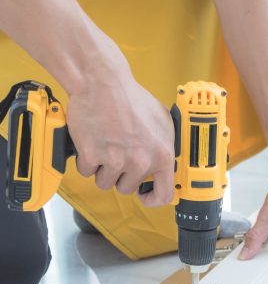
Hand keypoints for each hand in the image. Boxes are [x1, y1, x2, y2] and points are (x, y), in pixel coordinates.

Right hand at [67, 74, 174, 206]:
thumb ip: (165, 146)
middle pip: (127, 188)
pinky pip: (86, 172)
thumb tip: (166, 164)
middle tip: (118, 154)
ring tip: (106, 146)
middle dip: (121, 175)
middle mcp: (140, 161)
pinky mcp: (92, 156)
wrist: (103, 84)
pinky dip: (86, 161)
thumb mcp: (163, 122)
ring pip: (105, 182)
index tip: (144, 196)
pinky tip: (93, 143)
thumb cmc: (132, 99)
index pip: (163, 194)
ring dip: (103, 169)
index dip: (152, 199)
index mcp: (162, 155)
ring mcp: (115, 160)